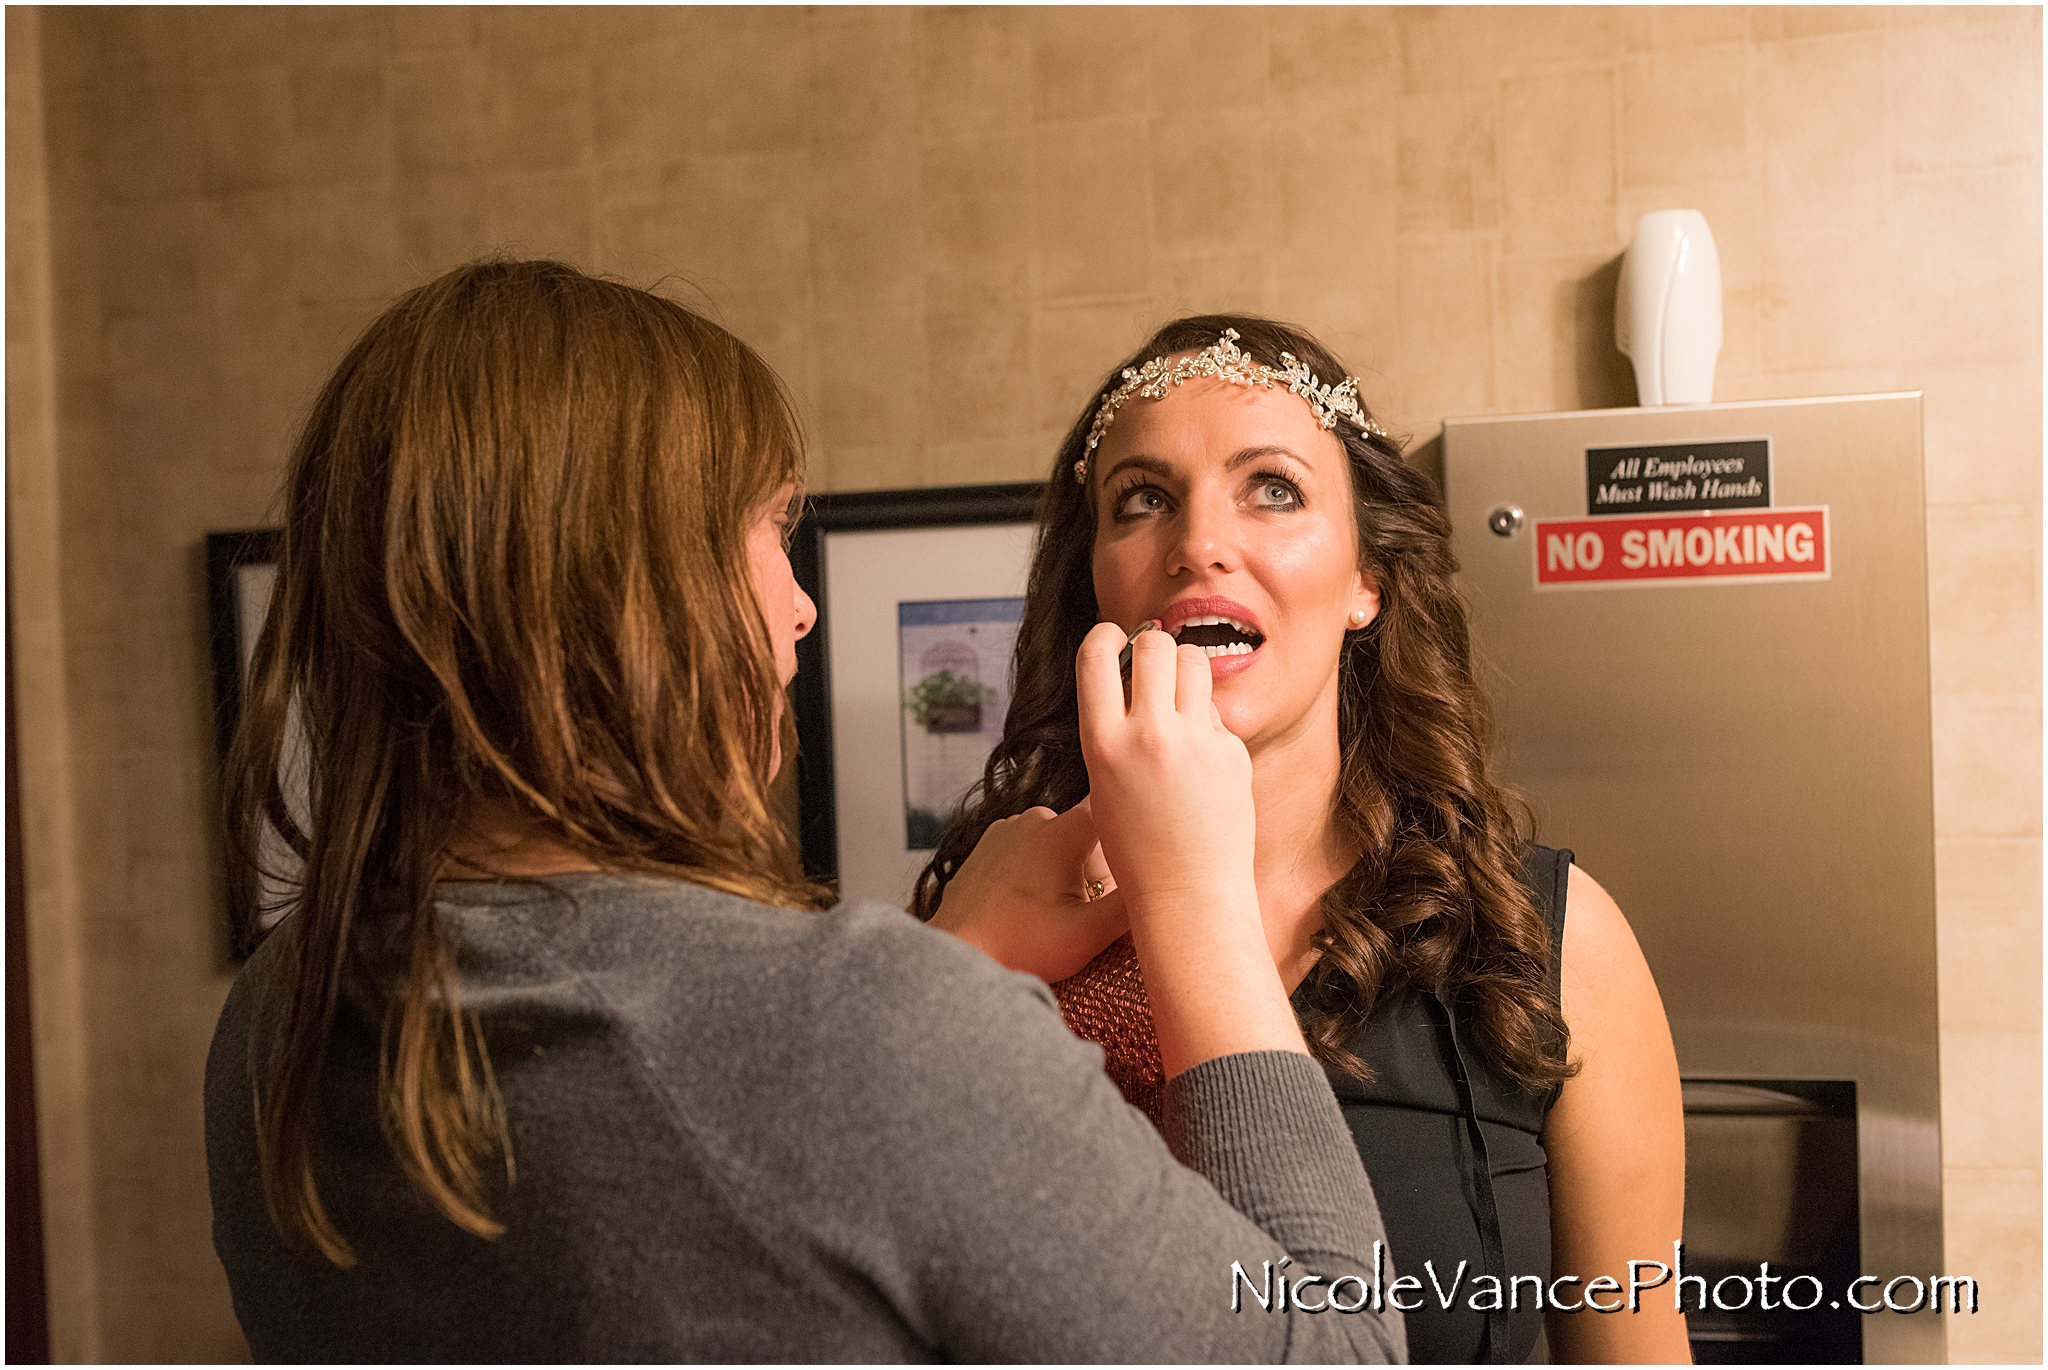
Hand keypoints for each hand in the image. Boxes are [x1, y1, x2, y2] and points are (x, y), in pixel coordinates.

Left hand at [929, 798, 1129, 982]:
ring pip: (1057, 840)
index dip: (1132, 832)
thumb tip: (1168, 885)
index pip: (1117, 808)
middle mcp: (1034, 818)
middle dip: (1096, 864)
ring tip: (1054, 911)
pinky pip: (1029, 849)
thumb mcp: (1089, 933)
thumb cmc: (1020, 948)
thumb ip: (1133, 904)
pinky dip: (1036, 870)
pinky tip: (1028, 905)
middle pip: (1089, 831)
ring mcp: (1006, 830)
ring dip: (1065, 868)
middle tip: (1086, 907)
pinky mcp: (988, 847)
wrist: (956, 958)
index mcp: (1063, 830)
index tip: (1138, 858)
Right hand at [1074, 620, 1303, 1073]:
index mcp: (1102, 743)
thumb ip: (1115, 728)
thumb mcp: (1105, 783)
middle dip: (1152, 646)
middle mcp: (1148, 735)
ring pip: (1193, 661)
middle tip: (1151, 663)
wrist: (1188, 897)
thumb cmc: (1138, 847)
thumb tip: (1133, 671)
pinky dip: (1207, 721)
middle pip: (1154, 645)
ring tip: (1178, 696)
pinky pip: (1216, 711)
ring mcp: (1196, 742)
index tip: (1112, 639)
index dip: (1104, 636)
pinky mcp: (1232, 752)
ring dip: (1184, 667)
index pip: (1096, 654)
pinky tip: (1201, 759)